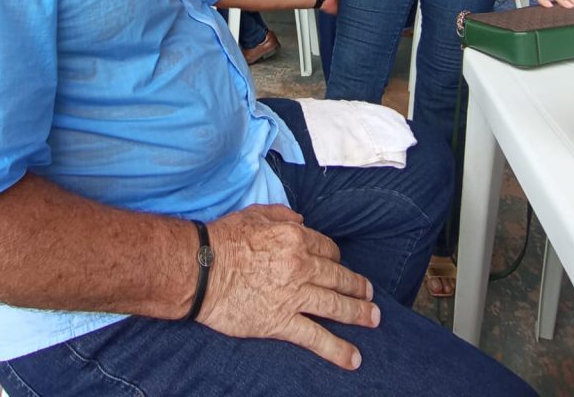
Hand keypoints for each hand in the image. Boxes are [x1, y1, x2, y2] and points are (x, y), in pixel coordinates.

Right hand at [200, 204, 377, 370]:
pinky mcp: (281, 322)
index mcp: (295, 237)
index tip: (338, 266)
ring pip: (335, 305)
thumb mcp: (255, 214)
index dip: (335, 258)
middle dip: (357, 286)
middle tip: (369, 294)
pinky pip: (316, 337)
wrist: (201, 269)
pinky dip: (338, 350)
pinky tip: (353, 358)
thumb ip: (282, 214)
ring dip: (358, 313)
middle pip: (338, 277)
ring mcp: (294, 295)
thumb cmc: (223, 238)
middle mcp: (301, 265)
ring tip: (373, 319)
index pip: (327, 249)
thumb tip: (301, 219)